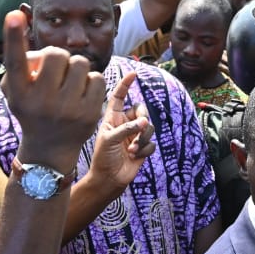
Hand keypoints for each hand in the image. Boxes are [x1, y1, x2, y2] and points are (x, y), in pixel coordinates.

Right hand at [0, 10, 104, 172]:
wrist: (50, 148)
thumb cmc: (32, 109)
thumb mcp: (16, 91)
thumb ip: (20, 64)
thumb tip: (28, 33)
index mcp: (19, 93)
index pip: (15, 61)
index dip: (13, 36)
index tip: (14, 15)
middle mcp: (41, 101)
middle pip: (56, 54)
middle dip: (58, 56)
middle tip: (55, 70)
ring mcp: (67, 109)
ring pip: (80, 63)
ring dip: (76, 68)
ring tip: (69, 82)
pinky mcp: (89, 114)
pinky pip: (97, 78)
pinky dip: (92, 81)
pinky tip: (83, 92)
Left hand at [87, 73, 155, 191]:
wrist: (108, 179)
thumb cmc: (103, 158)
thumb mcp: (110, 139)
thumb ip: (127, 128)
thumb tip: (145, 122)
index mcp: (112, 118)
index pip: (119, 97)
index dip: (125, 85)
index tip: (133, 73)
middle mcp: (125, 124)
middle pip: (141, 110)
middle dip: (143, 119)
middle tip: (140, 127)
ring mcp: (134, 136)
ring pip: (149, 127)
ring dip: (142, 138)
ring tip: (132, 149)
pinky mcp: (142, 148)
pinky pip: (151, 143)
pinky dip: (144, 149)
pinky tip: (135, 156)